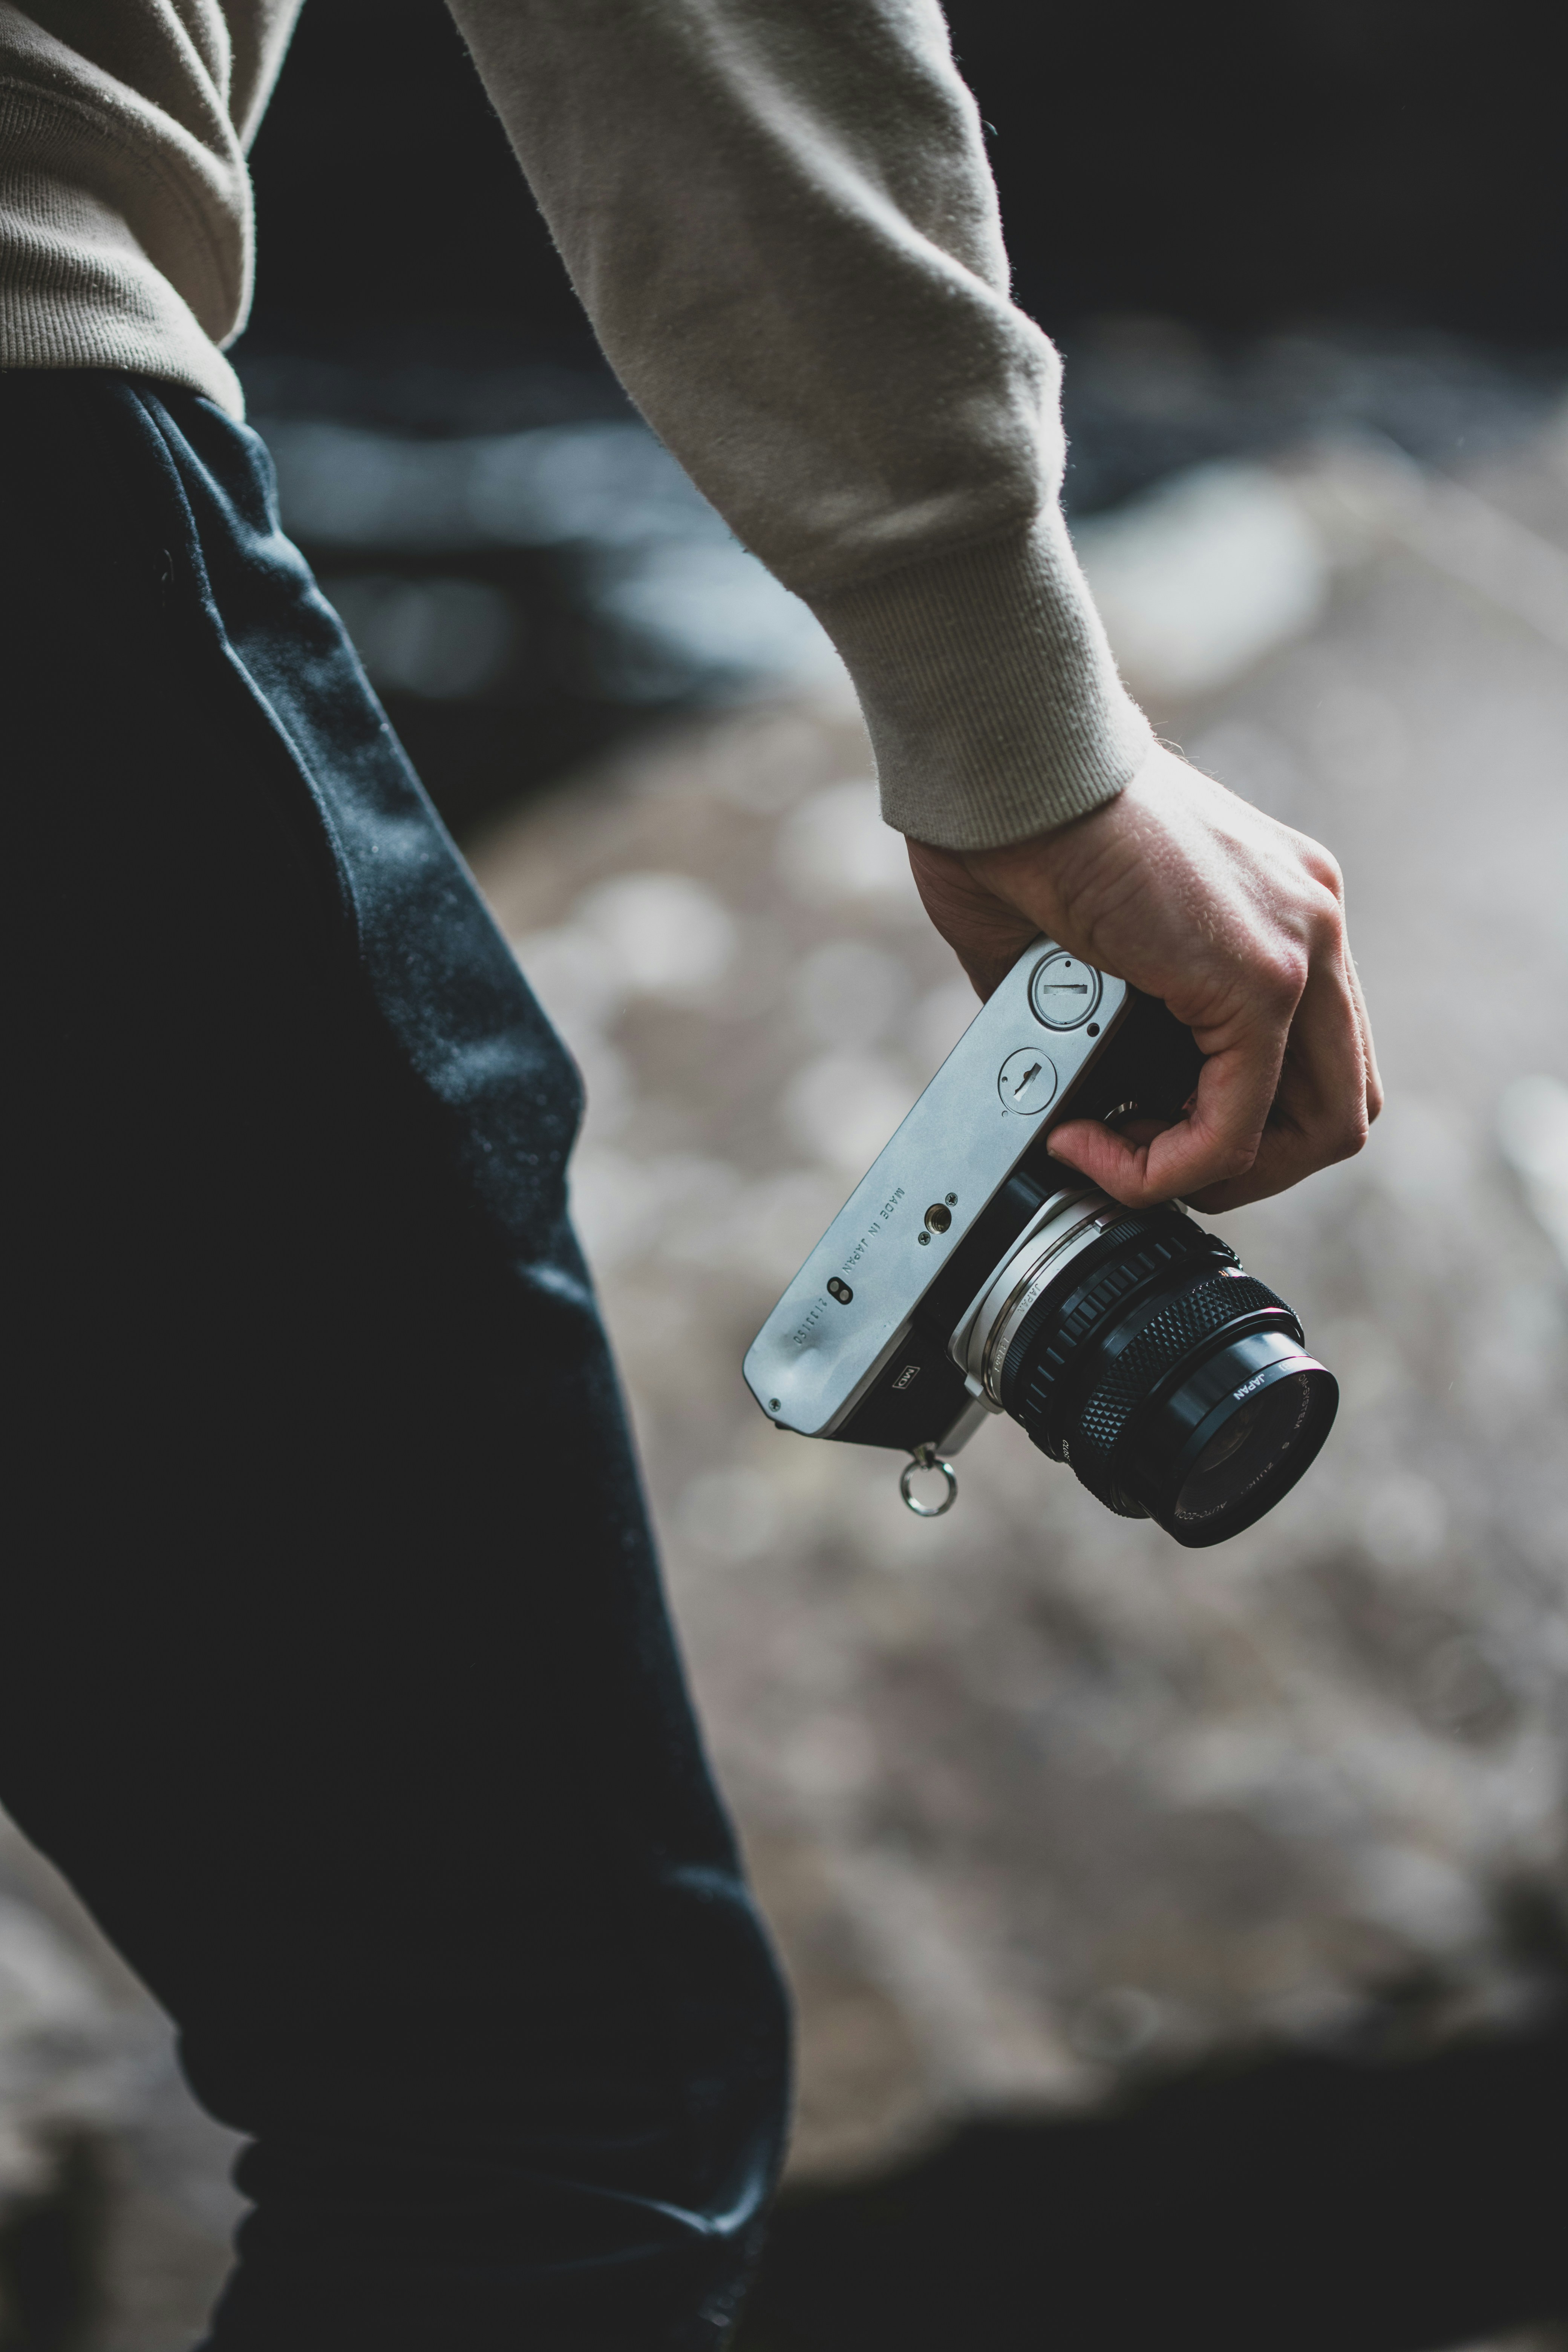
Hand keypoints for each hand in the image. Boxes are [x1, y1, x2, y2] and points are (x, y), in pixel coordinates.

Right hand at [906, 744, 1381, 1211]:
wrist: (1002, 761)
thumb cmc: (1011, 827)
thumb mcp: (1078, 948)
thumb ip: (1100, 1024)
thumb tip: (1073, 1102)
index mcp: (1277, 905)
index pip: (1310, 1057)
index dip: (1231, 1120)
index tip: (1132, 1123)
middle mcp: (1310, 919)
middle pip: (1338, 1100)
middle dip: (1243, 1163)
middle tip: (1144, 1162)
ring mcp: (1301, 942)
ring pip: (1319, 1128)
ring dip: (1214, 1174)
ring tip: (1118, 1160)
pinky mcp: (1260, 975)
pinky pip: (1235, 1126)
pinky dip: (1166, 1165)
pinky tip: (1093, 1145)